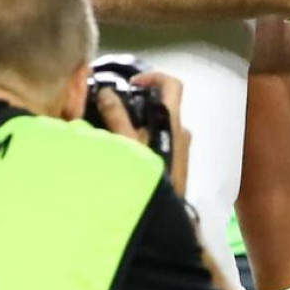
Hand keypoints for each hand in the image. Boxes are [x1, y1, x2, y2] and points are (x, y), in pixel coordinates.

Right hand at [96, 70, 190, 195]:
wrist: (164, 213)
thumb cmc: (146, 173)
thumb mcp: (126, 143)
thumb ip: (116, 115)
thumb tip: (108, 91)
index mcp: (173, 120)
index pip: (173, 84)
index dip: (153, 76)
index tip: (131, 83)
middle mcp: (182, 129)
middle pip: (162, 103)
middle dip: (137, 101)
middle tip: (113, 106)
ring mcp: (181, 146)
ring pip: (158, 123)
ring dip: (137, 120)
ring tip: (111, 128)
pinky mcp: (176, 160)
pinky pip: (159, 139)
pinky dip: (142, 136)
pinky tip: (121, 147)